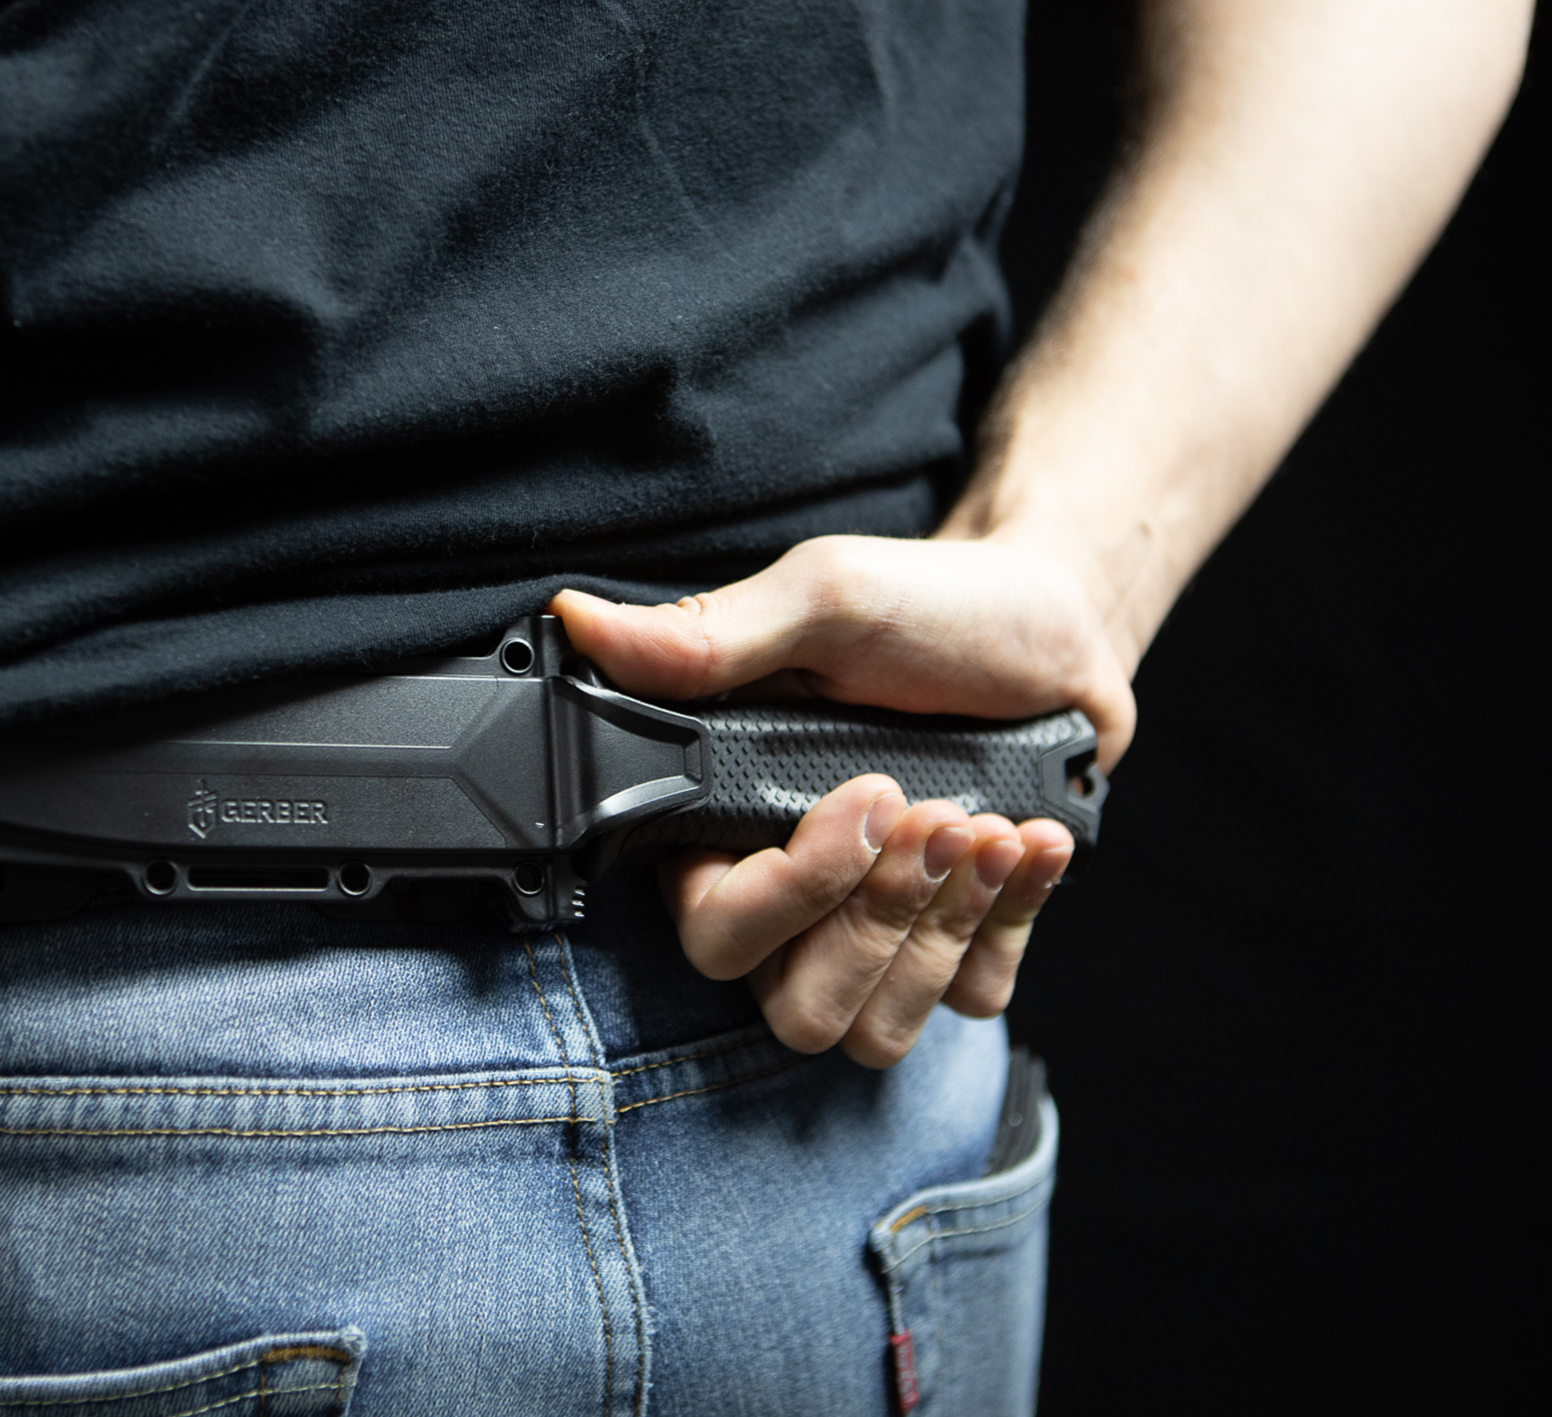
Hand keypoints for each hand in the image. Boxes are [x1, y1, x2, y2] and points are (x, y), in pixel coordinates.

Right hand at [549, 532, 1133, 1064]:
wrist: (1053, 623)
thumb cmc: (927, 606)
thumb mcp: (819, 601)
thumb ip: (702, 636)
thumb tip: (578, 618)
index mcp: (729, 828)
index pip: (713, 932)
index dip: (792, 890)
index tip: (866, 796)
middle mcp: (793, 899)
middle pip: (795, 1009)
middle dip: (879, 917)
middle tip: (939, 814)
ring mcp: (878, 932)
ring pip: (876, 1031)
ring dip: (947, 928)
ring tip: (989, 825)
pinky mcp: (962, 943)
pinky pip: (972, 1000)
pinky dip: (1014, 922)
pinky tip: (1031, 837)